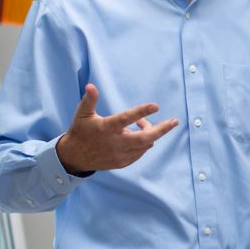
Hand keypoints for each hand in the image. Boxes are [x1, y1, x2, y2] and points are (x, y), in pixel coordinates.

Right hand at [56, 83, 178, 173]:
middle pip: (145, 138)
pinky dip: (143, 143)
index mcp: (106, 128)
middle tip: (174, 121)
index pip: (126, 119)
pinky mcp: (122, 163)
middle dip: (162, 129)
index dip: (142, 112)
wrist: (74, 157)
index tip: (156, 105)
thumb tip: (91, 85)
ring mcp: (120, 155)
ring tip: (142, 123)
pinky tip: (136, 135)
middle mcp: (115, 143)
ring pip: (145, 144)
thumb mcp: (82, 114)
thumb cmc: (81, 131)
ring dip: (150, 133)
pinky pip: (140, 152)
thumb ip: (89, 100)